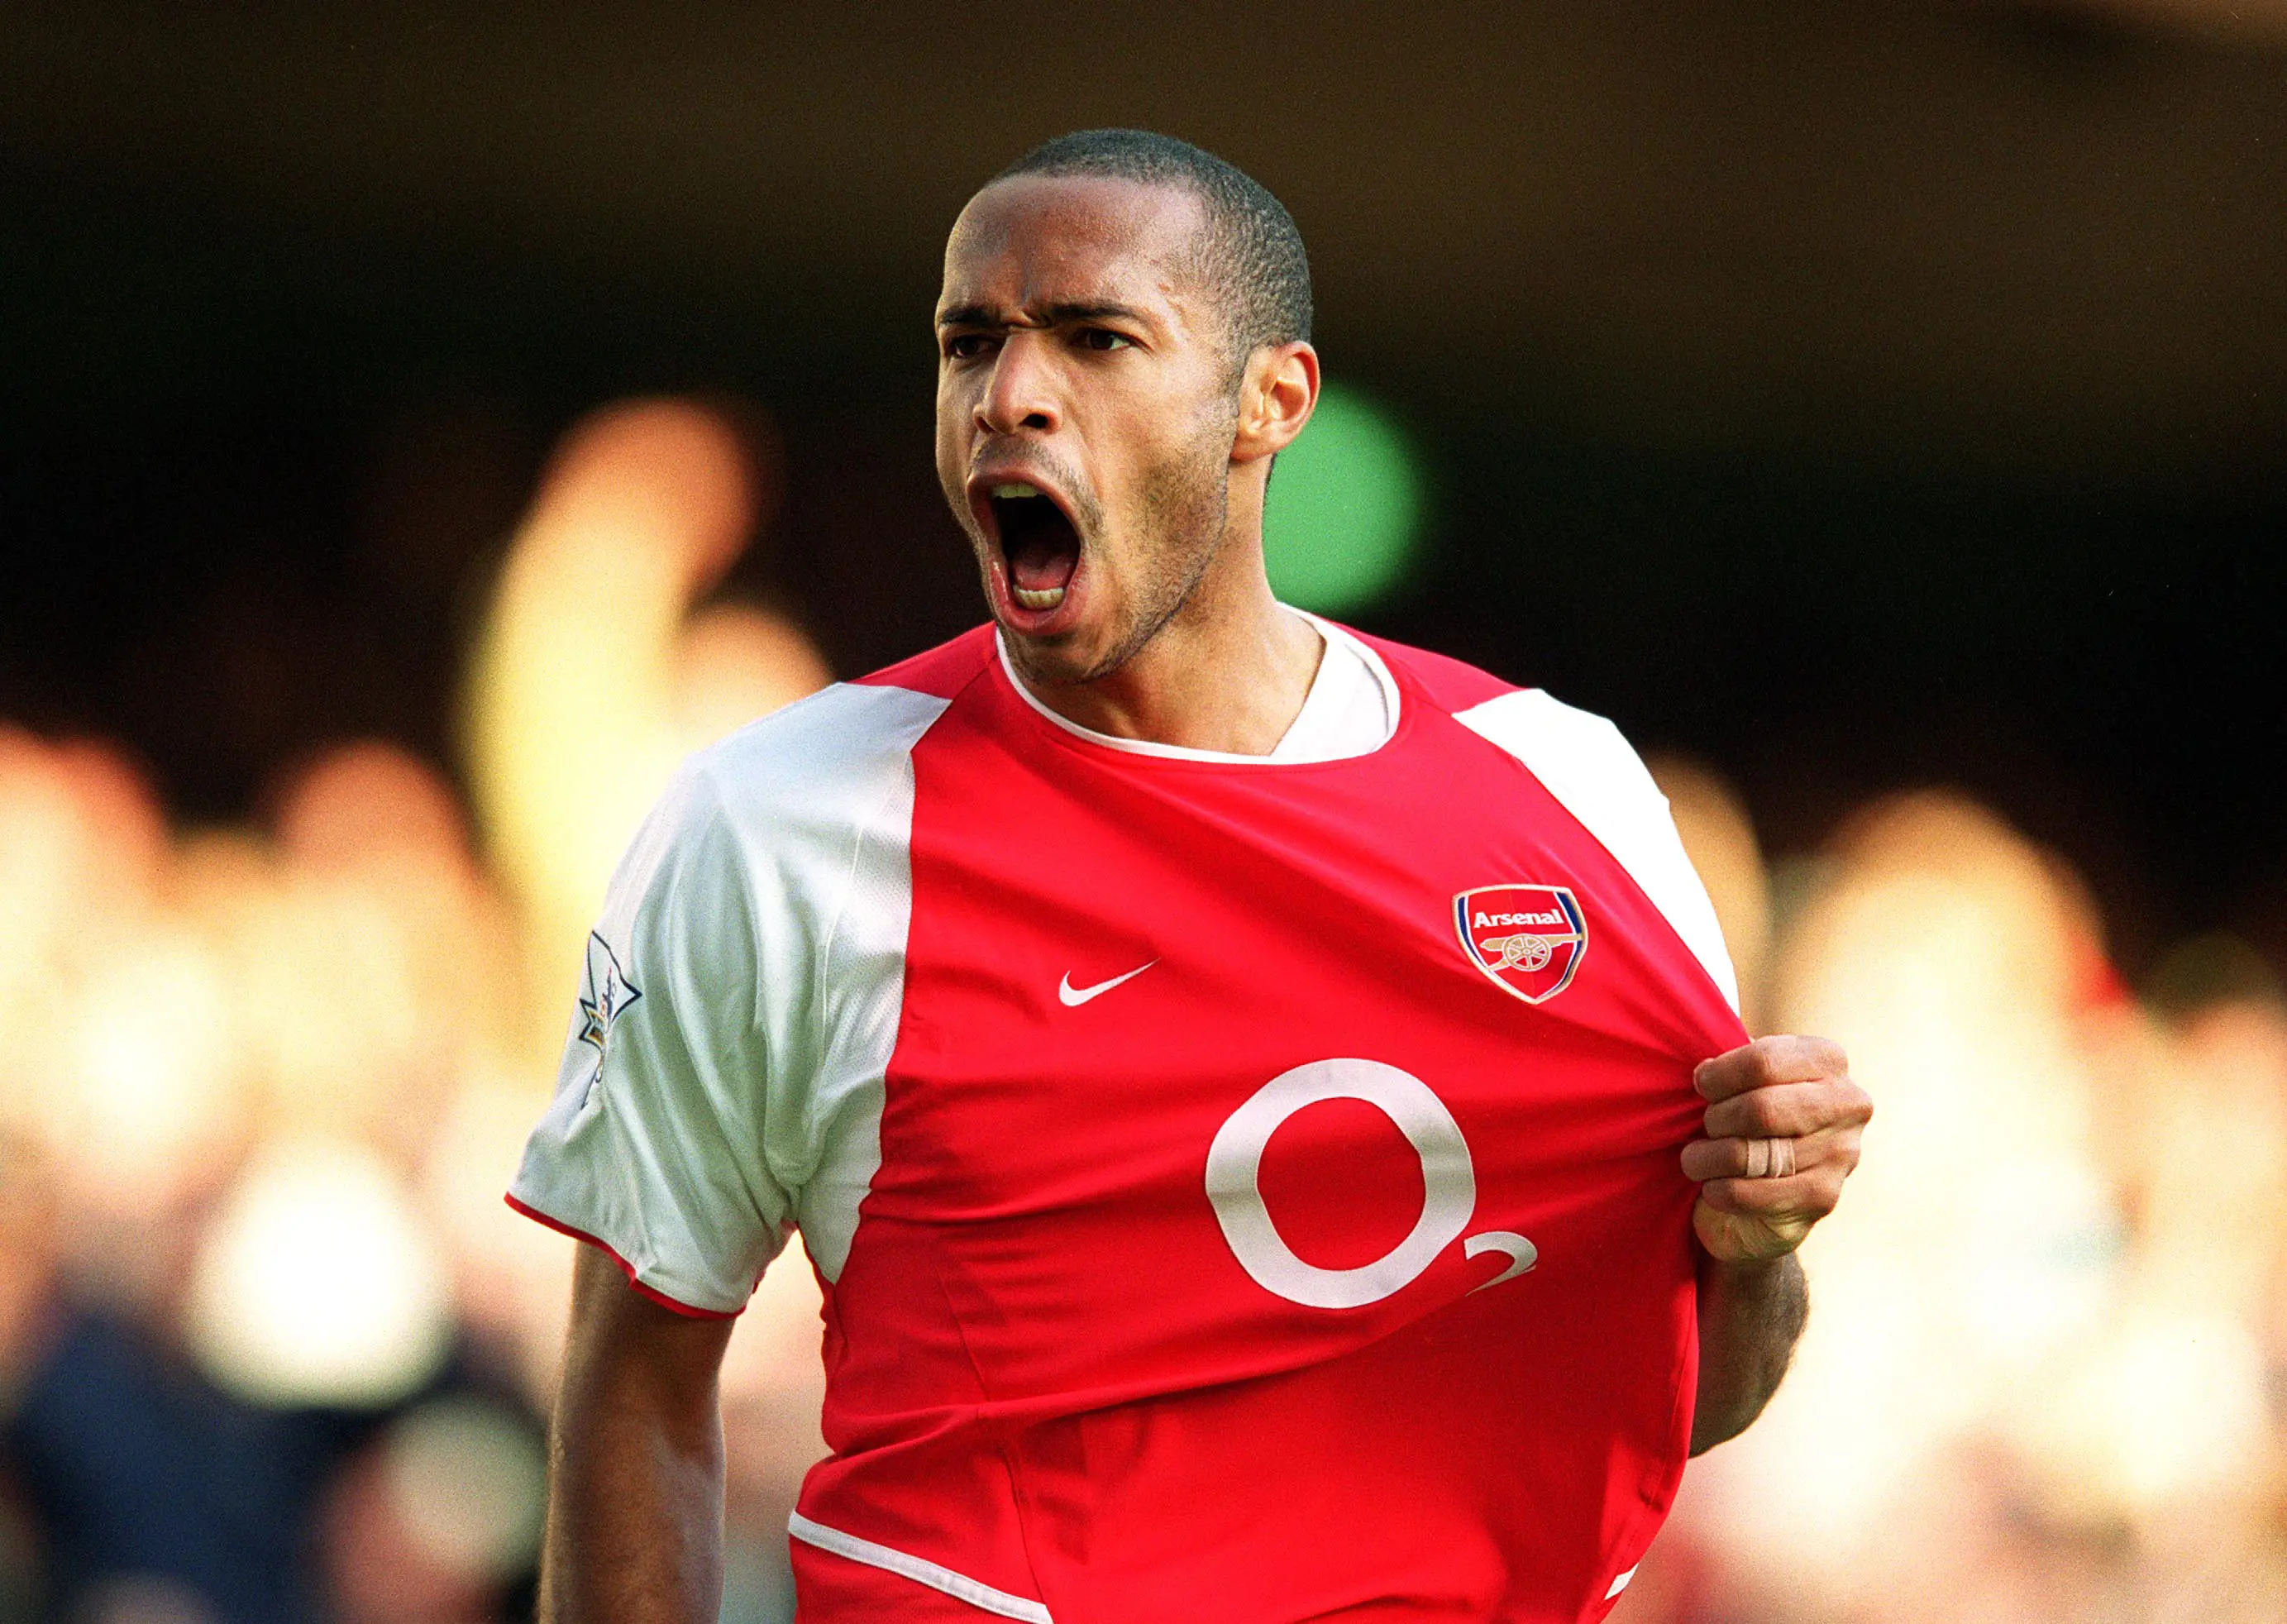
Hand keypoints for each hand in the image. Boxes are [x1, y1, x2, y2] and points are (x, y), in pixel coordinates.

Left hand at [1682, 1036, 1869, 1262]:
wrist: (1783, 1172)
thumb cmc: (1757, 1106)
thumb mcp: (1752, 1071)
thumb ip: (1733, 1063)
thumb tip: (1704, 1073)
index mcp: (1828, 1059)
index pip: (1763, 1061)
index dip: (1719, 1076)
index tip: (1701, 1085)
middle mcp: (1847, 1103)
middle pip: (1760, 1109)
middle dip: (1716, 1119)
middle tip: (1705, 1126)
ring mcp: (1841, 1152)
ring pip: (1749, 1155)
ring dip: (1707, 1158)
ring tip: (1697, 1158)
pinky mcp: (1824, 1196)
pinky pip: (1751, 1194)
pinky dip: (1719, 1190)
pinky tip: (1712, 1186)